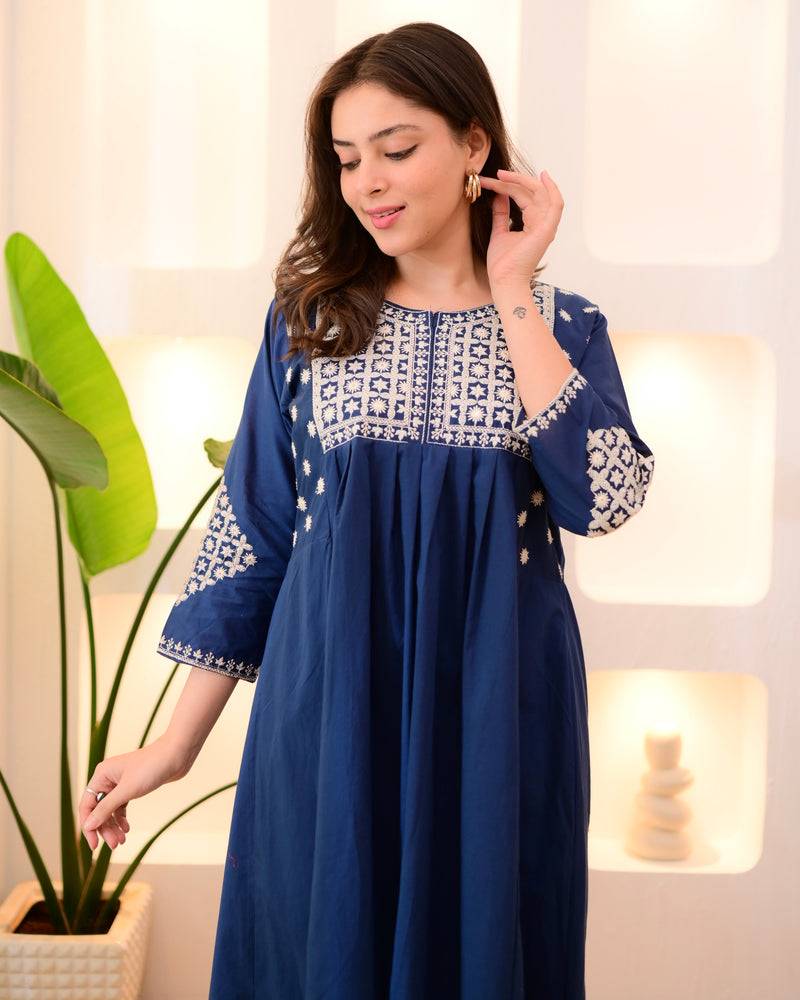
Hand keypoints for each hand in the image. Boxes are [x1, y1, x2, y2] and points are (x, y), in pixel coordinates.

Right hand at [78, 735, 189, 850]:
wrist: (176, 755)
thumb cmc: (151, 767)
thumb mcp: (127, 790)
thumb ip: (106, 808)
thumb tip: (87, 826)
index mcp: (101, 775)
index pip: (87, 805)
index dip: (88, 826)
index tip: (93, 845)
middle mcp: (107, 778)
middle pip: (98, 810)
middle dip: (104, 828)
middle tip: (114, 845)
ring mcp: (120, 783)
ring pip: (110, 810)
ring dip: (113, 826)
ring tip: (121, 841)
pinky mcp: (131, 787)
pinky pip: (121, 806)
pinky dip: (122, 818)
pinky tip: (126, 829)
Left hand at [476, 168, 563, 288]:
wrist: (503, 281)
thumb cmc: (502, 264)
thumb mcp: (499, 232)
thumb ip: (501, 214)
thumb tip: (499, 195)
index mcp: (533, 224)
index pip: (523, 198)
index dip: (508, 187)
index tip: (490, 181)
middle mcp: (542, 223)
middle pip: (531, 193)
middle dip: (512, 181)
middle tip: (495, 174)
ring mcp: (546, 226)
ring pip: (540, 194)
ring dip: (523, 181)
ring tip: (504, 174)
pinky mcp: (547, 229)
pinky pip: (556, 204)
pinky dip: (552, 189)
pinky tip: (543, 176)